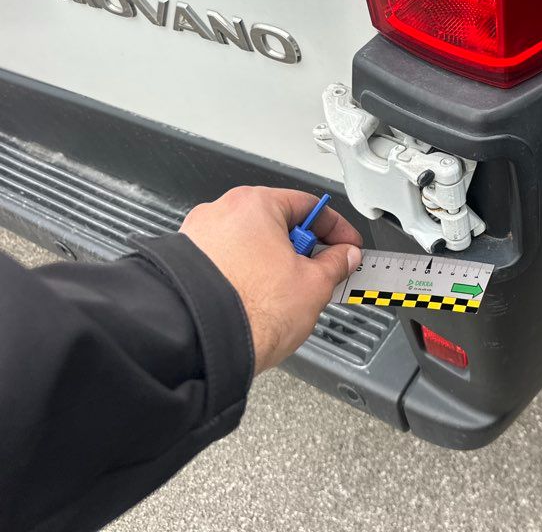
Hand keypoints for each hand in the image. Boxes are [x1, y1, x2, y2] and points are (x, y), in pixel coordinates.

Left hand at [180, 186, 361, 373]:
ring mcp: (198, 238)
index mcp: (254, 205)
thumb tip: (344, 257)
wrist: (197, 345)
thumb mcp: (313, 286)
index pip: (309, 206)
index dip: (337, 229)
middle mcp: (221, 213)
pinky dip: (247, 276)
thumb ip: (335, 264)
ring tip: (287, 295)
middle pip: (278, 224)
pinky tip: (258, 301)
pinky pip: (228, 263)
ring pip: (252, 245)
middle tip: (322, 273)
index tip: (347, 247)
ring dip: (275, 264)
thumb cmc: (246, 310)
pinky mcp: (184, 266)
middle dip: (304, 249)